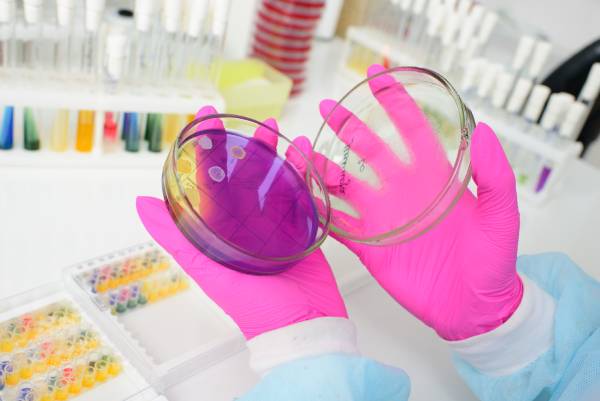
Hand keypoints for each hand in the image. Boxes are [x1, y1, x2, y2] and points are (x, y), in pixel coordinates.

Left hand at [136, 106, 346, 339]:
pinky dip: (305, 169)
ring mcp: (279, 222)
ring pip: (275, 177)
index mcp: (224, 229)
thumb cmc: (255, 308)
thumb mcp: (208, 271)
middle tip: (250, 118)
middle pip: (246, 173)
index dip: (208, 147)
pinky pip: (305, 190)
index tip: (206, 117)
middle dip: (247, 143)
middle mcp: (250, 222)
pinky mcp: (305, 226)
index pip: (212, 179)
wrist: (304, 328)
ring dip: (276, 151)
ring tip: (279, 129)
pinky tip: (304, 151)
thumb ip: (176, 239)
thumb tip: (141, 204)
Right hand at [314, 65, 522, 339]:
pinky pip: (338, 223)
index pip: (409, 128)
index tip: (377, 74)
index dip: (394, 100)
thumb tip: (484, 131)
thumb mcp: (502, 215)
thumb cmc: (494, 261)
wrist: (474, 308)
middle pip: (368, 149)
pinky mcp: (369, 247)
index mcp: (433, 177)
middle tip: (329, 106)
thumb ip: (494, 175)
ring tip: (304, 147)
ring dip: (324, 165)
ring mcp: (382, 218)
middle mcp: (402, 191)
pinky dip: (320, 208)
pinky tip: (303, 194)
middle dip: (348, 126)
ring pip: (345, 183)